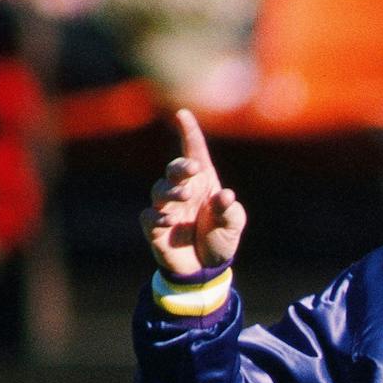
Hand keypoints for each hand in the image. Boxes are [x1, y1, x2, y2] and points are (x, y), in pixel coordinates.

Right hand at [140, 109, 245, 274]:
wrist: (207, 268)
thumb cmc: (220, 238)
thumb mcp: (233, 225)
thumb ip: (230, 211)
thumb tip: (225, 196)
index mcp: (204, 183)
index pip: (194, 153)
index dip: (188, 133)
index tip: (182, 113)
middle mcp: (183, 191)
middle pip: (174, 170)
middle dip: (180, 167)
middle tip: (193, 170)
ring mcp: (167, 208)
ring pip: (159, 190)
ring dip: (171, 192)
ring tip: (184, 199)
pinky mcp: (154, 226)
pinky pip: (149, 216)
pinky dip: (158, 216)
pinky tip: (170, 220)